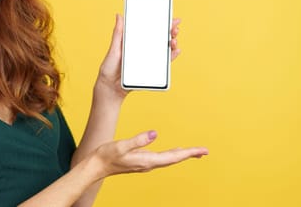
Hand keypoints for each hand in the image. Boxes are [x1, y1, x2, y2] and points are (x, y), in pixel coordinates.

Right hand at [93, 131, 207, 177]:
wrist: (96, 166)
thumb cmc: (106, 156)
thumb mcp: (121, 145)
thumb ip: (138, 140)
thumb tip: (155, 134)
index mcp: (146, 160)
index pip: (173, 157)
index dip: (188, 153)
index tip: (202, 150)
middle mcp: (148, 164)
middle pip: (174, 159)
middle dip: (189, 154)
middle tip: (204, 151)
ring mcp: (145, 163)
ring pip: (168, 159)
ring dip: (181, 155)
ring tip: (193, 152)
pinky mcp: (141, 161)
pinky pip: (161, 158)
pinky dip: (171, 154)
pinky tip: (174, 152)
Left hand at [95, 15, 182, 99]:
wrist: (111, 86)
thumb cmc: (110, 66)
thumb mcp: (114, 48)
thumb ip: (118, 33)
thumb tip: (119, 15)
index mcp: (135, 41)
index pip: (150, 29)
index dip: (161, 22)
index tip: (169, 16)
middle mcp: (143, 48)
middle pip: (160, 37)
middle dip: (170, 31)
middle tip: (175, 27)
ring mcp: (148, 58)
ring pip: (163, 49)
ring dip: (172, 43)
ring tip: (173, 39)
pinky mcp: (151, 69)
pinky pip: (163, 62)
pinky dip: (171, 56)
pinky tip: (175, 51)